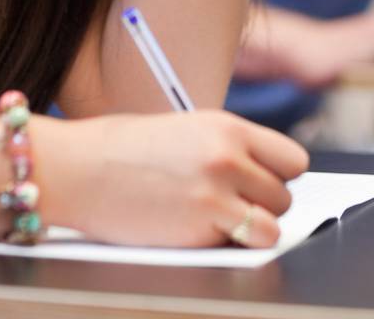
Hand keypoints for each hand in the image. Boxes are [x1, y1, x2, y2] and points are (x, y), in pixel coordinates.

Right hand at [43, 110, 307, 247]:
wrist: (81, 168)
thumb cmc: (126, 150)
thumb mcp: (188, 130)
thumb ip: (228, 148)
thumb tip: (262, 176)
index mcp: (228, 126)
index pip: (292, 159)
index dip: (280, 176)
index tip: (264, 184)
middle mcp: (228, 156)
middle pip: (284, 195)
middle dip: (264, 205)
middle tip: (234, 206)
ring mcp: (216, 194)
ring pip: (273, 225)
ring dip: (254, 229)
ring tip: (223, 223)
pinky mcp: (200, 229)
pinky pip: (243, 244)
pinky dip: (231, 246)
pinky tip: (202, 233)